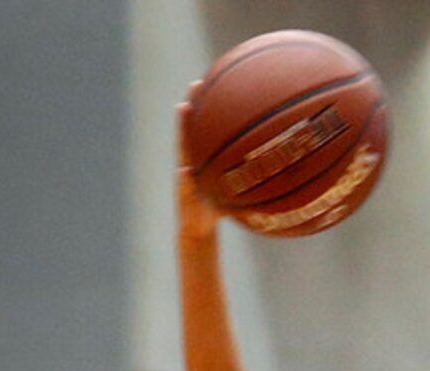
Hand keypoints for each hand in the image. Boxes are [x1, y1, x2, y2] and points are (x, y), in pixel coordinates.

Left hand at [176, 92, 221, 238]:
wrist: (197, 229)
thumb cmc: (194, 220)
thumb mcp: (191, 208)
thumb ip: (186, 191)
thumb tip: (181, 171)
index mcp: (187, 165)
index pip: (184, 138)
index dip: (183, 120)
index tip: (184, 102)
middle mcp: (194, 159)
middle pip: (195, 126)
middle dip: (197, 105)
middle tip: (199, 83)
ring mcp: (207, 164)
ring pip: (212, 135)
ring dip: (216, 115)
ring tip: (224, 92)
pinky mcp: (218, 171)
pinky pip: (228, 151)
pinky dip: (235, 138)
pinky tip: (248, 129)